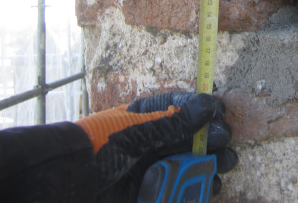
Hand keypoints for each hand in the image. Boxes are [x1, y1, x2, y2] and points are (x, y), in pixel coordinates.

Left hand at [75, 92, 236, 201]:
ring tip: (221, 166)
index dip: (207, 111)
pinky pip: (185, 189)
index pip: (188, 109)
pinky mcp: (157, 191)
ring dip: (211, 165)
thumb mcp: (139, 129)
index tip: (221, 115)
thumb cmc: (103, 146)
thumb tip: (210, 106)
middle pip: (197, 138)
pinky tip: (209, 185)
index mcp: (154, 117)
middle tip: (223, 143)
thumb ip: (175, 121)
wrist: (73, 182)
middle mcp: (160, 141)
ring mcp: (159, 167)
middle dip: (213, 140)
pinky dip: (198, 188)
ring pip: (196, 165)